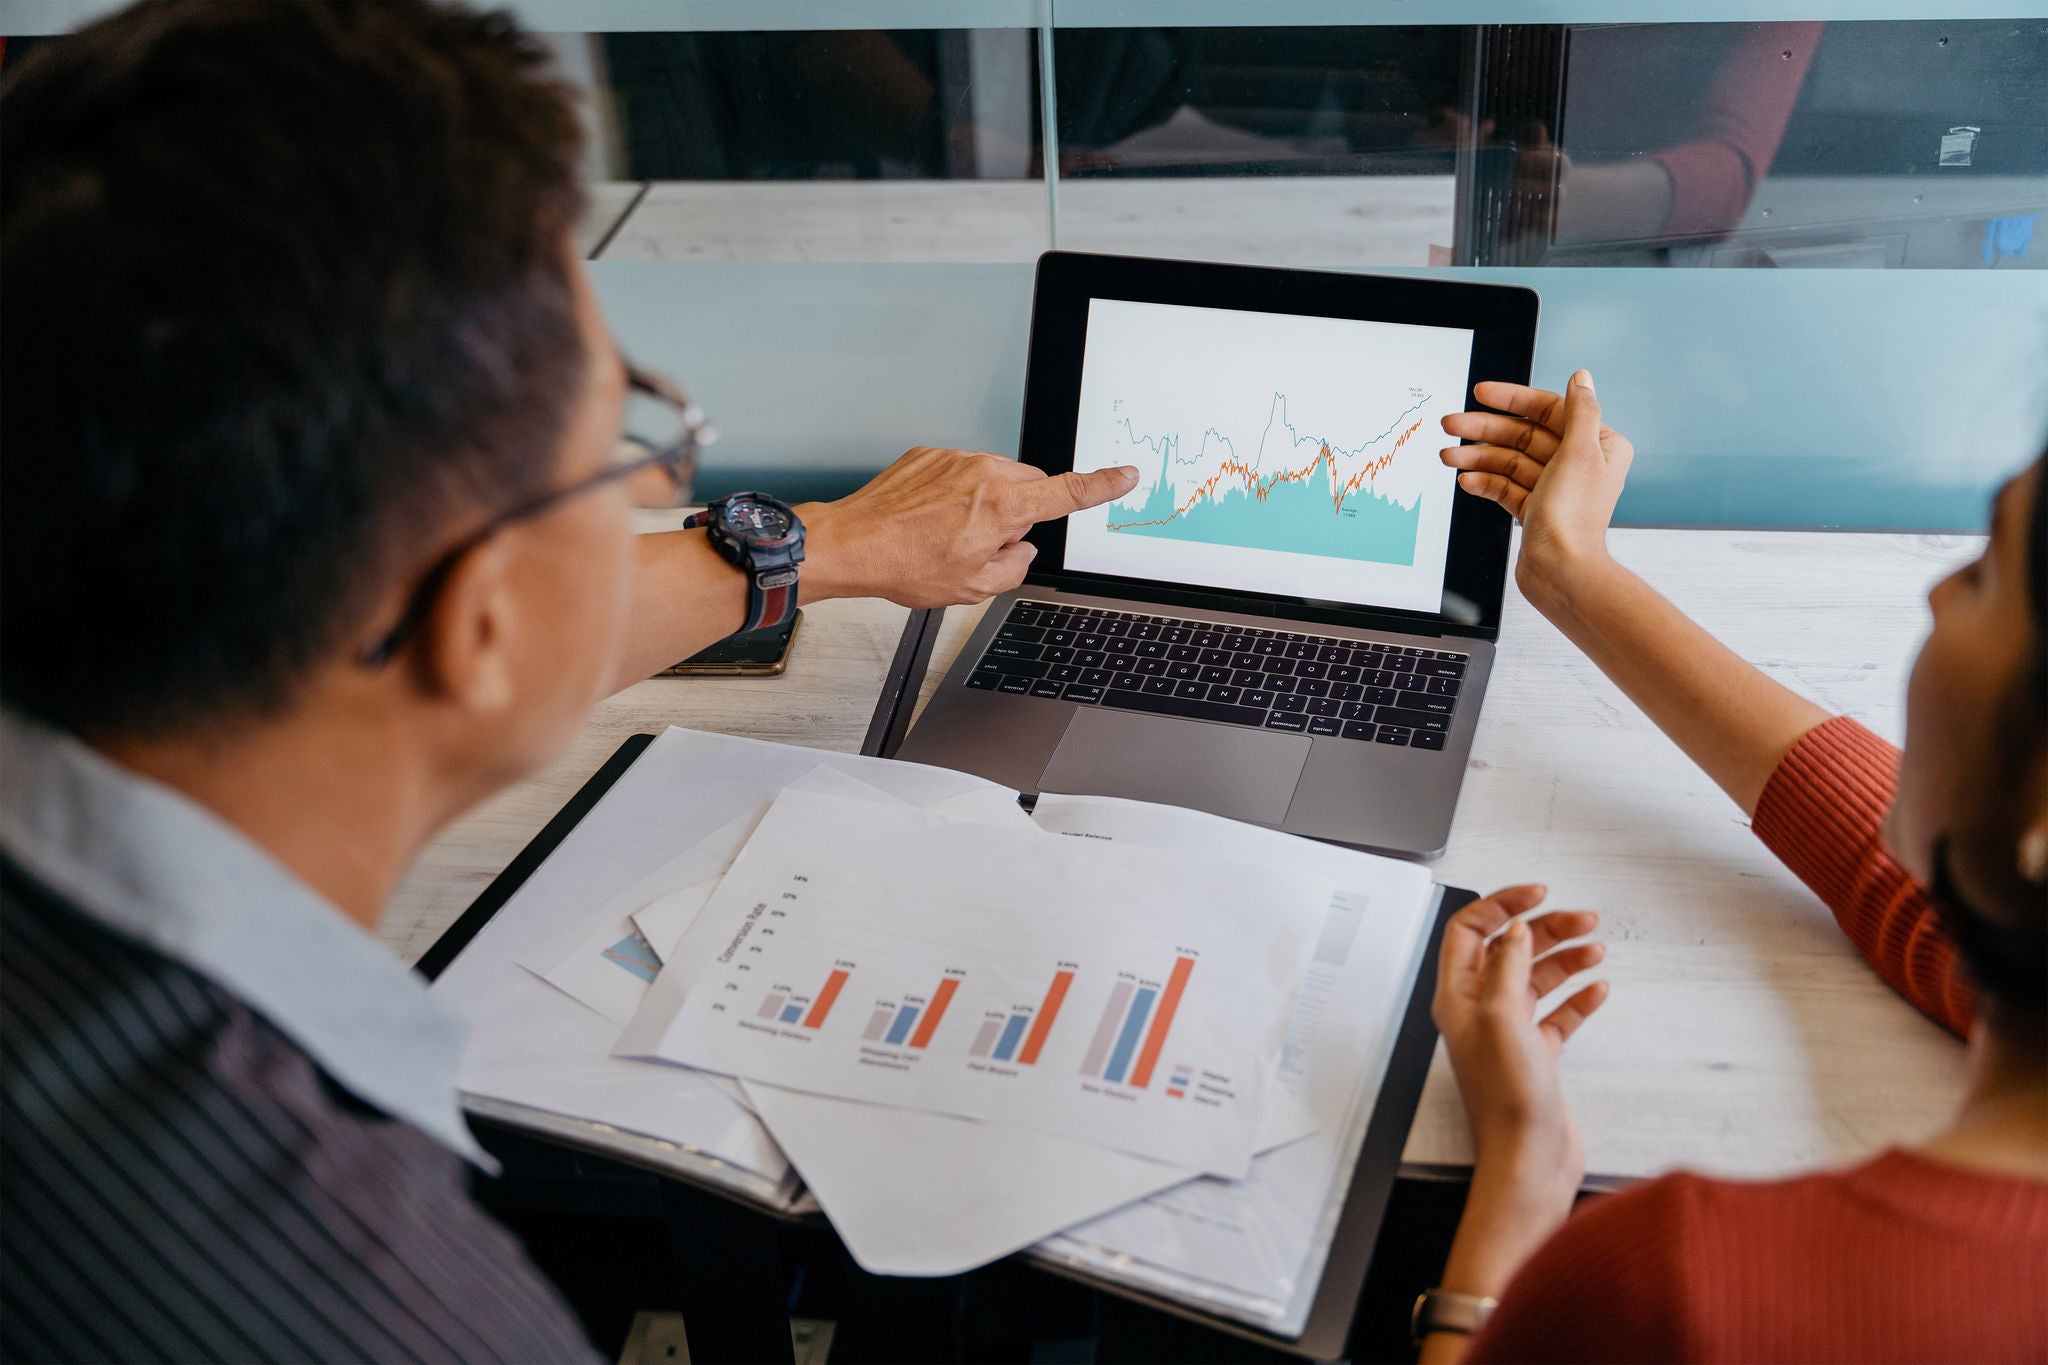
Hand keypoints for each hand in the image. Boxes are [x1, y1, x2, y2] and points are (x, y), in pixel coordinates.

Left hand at [799, 448, 1137, 607]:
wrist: (854, 544)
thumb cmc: (907, 566)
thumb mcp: (975, 587)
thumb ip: (1015, 567)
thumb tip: (1021, 549)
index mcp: (1005, 506)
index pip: (1068, 493)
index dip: (1102, 486)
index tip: (1124, 474)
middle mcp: (984, 472)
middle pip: (1028, 487)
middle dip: (1017, 513)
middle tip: (982, 544)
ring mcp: (955, 459)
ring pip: (993, 479)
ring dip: (983, 503)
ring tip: (945, 533)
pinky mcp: (930, 454)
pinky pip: (960, 471)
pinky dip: (954, 493)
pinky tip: (928, 519)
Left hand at [1432, 885, 1607, 1208]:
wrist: (1529, 1161)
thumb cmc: (1508, 1102)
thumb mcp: (1503, 1018)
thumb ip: (1507, 966)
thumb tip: (1513, 929)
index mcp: (1459, 999)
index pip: (1469, 931)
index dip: (1501, 906)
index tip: (1537, 894)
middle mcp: (1480, 1013)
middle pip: (1509, 951)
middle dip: (1546, 929)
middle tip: (1584, 920)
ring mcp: (1509, 1035)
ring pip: (1537, 980)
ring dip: (1566, 959)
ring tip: (1596, 947)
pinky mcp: (1536, 1058)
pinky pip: (1557, 1015)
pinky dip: (1578, 998)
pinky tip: (1598, 988)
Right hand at [1439, 370, 1633, 608]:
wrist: (1560, 571)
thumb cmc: (1575, 518)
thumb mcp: (1580, 453)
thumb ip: (1580, 411)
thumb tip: (1581, 378)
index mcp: (1598, 445)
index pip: (1549, 411)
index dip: (1513, 399)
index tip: (1483, 393)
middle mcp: (1578, 464)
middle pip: (1523, 435)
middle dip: (1484, 430)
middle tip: (1451, 424)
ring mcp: (1554, 488)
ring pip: (1509, 461)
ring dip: (1477, 457)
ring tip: (1449, 456)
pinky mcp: (1534, 509)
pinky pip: (1505, 486)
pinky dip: (1485, 482)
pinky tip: (1467, 480)